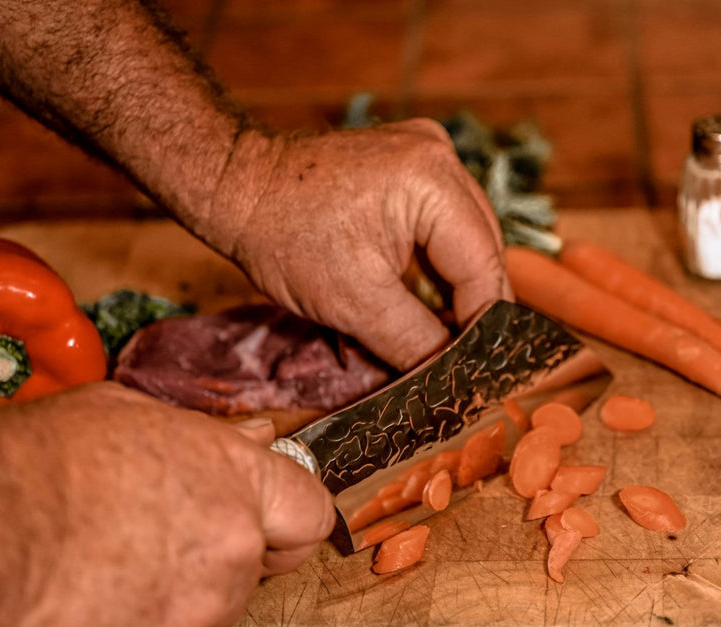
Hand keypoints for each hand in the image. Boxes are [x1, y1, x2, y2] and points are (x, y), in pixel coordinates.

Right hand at [0, 383, 333, 626]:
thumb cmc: (44, 457)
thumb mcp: (135, 418)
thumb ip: (210, 439)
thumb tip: (258, 437)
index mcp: (238, 481)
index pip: (308, 515)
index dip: (284, 525)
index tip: (263, 531)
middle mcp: (234, 550)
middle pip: (249, 574)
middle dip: (212, 567)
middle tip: (149, 550)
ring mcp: (197, 614)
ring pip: (202, 621)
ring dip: (166, 610)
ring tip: (101, 579)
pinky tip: (84, 624)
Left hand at [206, 118, 513, 370]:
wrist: (236, 187)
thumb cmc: (283, 238)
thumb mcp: (355, 304)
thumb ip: (417, 343)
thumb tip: (457, 378)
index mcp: (434, 182)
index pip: (484, 267)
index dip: (483, 327)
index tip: (478, 371)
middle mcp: (441, 158)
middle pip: (484, 250)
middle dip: (473, 308)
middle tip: (466, 362)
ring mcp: (428, 155)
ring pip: (467, 240)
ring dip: (457, 289)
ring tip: (446, 337)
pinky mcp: (412, 165)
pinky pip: (444, 224)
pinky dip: (438, 264)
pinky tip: (427, 300)